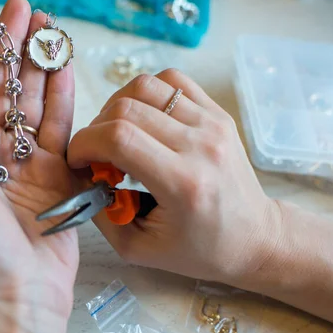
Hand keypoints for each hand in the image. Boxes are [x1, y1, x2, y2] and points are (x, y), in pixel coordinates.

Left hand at [0, 0, 77, 318]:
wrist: (15, 293)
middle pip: (3, 89)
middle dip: (13, 47)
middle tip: (25, 8)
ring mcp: (27, 162)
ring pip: (34, 102)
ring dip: (40, 65)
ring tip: (49, 28)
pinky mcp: (57, 175)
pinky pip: (62, 128)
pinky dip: (64, 97)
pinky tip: (65, 67)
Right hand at [67, 69, 279, 282]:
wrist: (254, 237)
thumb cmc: (200, 250)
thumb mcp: (139, 249)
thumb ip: (101, 214)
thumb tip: (79, 177)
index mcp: (183, 183)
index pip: (119, 138)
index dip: (85, 143)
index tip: (78, 161)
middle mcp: (200, 145)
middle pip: (126, 108)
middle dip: (95, 129)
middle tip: (95, 154)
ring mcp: (213, 123)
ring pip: (146, 86)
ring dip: (117, 107)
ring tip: (116, 134)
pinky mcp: (218, 113)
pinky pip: (171, 82)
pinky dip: (146, 94)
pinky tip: (143, 120)